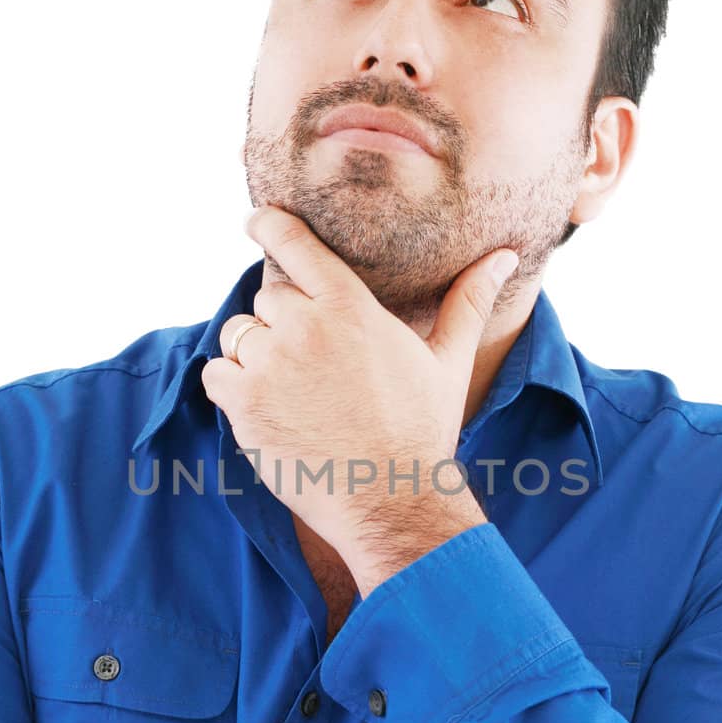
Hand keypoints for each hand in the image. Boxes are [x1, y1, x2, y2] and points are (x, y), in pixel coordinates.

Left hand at [200, 205, 517, 559]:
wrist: (391, 502)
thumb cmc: (422, 432)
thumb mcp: (448, 362)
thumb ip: (466, 302)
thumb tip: (505, 256)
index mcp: (351, 307)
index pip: (294, 244)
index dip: (269, 225)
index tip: (256, 220)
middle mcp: (305, 328)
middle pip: (269, 295)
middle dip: (282, 319)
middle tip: (311, 361)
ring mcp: (270, 365)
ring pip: (240, 334)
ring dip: (256, 354)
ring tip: (293, 390)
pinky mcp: (243, 404)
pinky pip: (216, 373)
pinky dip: (232, 386)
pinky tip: (266, 408)